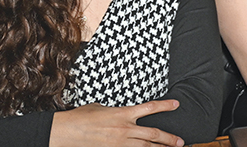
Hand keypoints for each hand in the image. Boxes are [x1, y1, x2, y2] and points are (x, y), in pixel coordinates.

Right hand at [49, 100, 183, 146]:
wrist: (65, 132)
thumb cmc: (81, 117)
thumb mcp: (102, 107)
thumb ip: (118, 111)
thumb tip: (124, 114)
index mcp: (123, 113)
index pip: (150, 108)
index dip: (165, 106)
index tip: (176, 104)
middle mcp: (124, 129)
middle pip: (153, 134)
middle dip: (169, 139)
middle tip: (180, 142)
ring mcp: (119, 143)